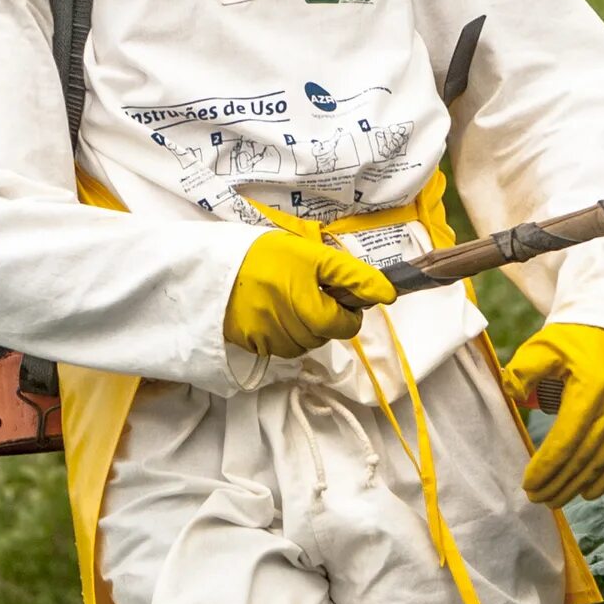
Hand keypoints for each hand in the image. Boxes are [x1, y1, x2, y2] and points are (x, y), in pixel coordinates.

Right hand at [224, 230, 398, 361]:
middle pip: (323, 338)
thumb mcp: (316, 256)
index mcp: (308, 303)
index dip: (346, 310)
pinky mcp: (248, 343)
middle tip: (306, 294)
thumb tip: (388, 295)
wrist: (215, 260)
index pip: (345, 325)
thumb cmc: (270, 254)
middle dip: (323, 319)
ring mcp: (267, 337)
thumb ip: (353, 276)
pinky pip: (277, 349)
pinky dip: (280, 335)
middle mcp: (288, 325)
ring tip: (286, 302)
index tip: (333, 294)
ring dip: (302, 330)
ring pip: (301, 347)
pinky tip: (269, 313)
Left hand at [502, 324, 603, 505]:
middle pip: (584, 457)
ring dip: (578, 485)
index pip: (566, 441)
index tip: (528, 484)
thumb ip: (523, 370)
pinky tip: (588, 492)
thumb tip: (513, 396)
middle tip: (537, 499)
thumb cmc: (577, 338)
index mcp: (592, 389)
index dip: (546, 467)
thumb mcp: (544, 346)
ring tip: (556, 499)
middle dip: (558, 483)